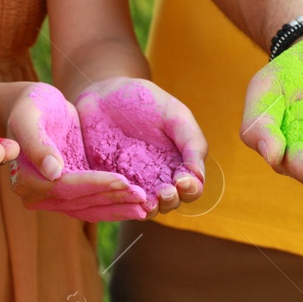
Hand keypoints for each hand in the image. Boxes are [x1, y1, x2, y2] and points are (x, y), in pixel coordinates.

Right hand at [5, 83, 156, 220]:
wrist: (33, 107)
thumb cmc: (31, 106)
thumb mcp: (29, 117)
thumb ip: (37, 144)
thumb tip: (53, 173)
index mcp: (27, 180)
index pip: (66, 187)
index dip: (96, 185)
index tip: (123, 181)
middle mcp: (37, 196)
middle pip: (80, 202)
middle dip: (113, 199)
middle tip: (143, 197)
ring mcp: (53, 199)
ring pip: (88, 209)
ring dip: (117, 208)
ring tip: (145, 207)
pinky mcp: (69, 194)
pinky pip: (92, 204)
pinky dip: (114, 205)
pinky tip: (137, 205)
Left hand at [76, 77, 207, 213]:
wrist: (104, 93)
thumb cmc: (144, 100)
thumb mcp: (175, 115)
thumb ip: (191, 142)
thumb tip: (198, 175)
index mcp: (179, 162)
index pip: (192, 187)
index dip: (191, 189)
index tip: (182, 181)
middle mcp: (159, 177)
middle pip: (172, 202)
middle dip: (172, 201)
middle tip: (164, 192)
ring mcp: (133, 182)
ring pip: (146, 208)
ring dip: (150, 208)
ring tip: (148, 201)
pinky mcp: (109, 182)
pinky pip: (118, 201)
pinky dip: (124, 204)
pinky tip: (125, 197)